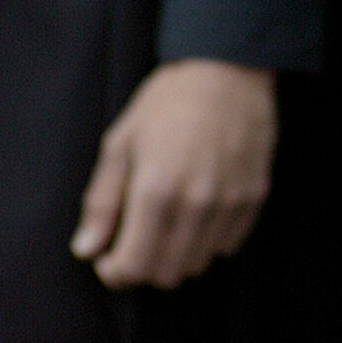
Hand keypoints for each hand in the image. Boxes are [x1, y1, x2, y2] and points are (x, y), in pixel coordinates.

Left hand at [71, 58, 277, 288]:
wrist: (228, 69)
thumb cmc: (167, 102)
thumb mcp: (120, 143)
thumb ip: (101, 202)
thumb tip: (87, 249)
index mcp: (156, 190)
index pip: (132, 267)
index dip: (113, 271)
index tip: (107, 256)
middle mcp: (197, 203)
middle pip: (166, 274)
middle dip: (142, 267)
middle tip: (134, 241)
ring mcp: (230, 201)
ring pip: (198, 263)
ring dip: (176, 255)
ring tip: (166, 225)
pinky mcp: (255, 196)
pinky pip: (227, 245)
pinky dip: (207, 241)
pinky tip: (196, 213)